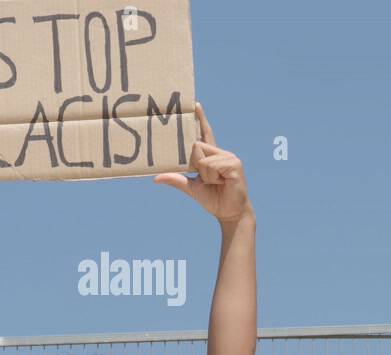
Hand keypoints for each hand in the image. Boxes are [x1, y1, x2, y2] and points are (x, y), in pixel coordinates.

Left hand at [154, 102, 252, 222]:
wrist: (230, 213)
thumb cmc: (214, 200)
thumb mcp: (191, 188)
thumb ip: (176, 180)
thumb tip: (156, 178)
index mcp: (212, 156)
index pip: (205, 134)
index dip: (201, 119)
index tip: (195, 104)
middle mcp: (221, 153)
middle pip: (197, 146)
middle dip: (196, 165)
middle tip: (207, 180)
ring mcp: (229, 157)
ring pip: (202, 158)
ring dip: (205, 175)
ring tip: (216, 183)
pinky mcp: (234, 164)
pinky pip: (211, 165)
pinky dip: (212, 177)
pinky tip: (222, 183)